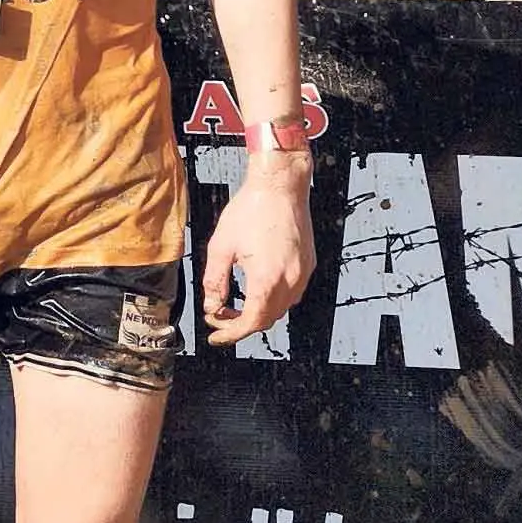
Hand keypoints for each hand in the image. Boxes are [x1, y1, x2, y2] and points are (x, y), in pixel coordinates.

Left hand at [198, 159, 314, 346]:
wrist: (281, 186)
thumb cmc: (252, 210)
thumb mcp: (220, 247)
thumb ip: (214, 281)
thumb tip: (212, 305)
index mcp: (267, 279)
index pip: (251, 322)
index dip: (231, 333)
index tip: (216, 336)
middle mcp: (291, 280)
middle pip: (267, 319)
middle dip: (241, 324)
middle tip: (219, 318)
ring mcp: (304, 273)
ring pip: (281, 308)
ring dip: (257, 312)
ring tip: (233, 304)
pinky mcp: (309, 265)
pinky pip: (291, 293)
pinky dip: (272, 299)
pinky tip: (254, 289)